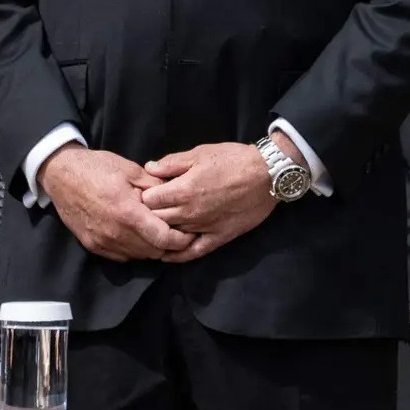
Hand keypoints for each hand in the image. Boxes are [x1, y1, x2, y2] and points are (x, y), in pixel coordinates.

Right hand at [40, 146, 191, 264]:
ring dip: (151, 248)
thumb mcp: (131, 170)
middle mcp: (116, 233)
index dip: (181, 239)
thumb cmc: (97, 168)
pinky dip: (134, 249)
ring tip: (157, 232)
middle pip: (154, 252)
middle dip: (169, 245)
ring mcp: (103, 242)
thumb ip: (155, 186)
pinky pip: (122, 256)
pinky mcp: (93, 246)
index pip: (164, 239)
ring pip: (139, 256)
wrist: (62, 175)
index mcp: (128, 213)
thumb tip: (177, 196)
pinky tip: (136, 235)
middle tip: (176, 231)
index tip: (190, 232)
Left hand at [136, 144, 281, 259]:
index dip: (143, 195)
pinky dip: (178, 256)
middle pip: (156, 220)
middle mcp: (189, 213)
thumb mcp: (199, 153)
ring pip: (171, 236)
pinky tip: (166, 256)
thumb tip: (148, 169)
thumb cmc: (232, 159)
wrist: (266, 174)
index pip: (148, 200)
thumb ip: (171, 163)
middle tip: (148, 209)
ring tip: (153, 229)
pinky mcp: (218, 238)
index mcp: (182, 190)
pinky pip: (193, 252)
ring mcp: (203, 228)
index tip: (145, 192)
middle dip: (148, 214)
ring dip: (161, 233)